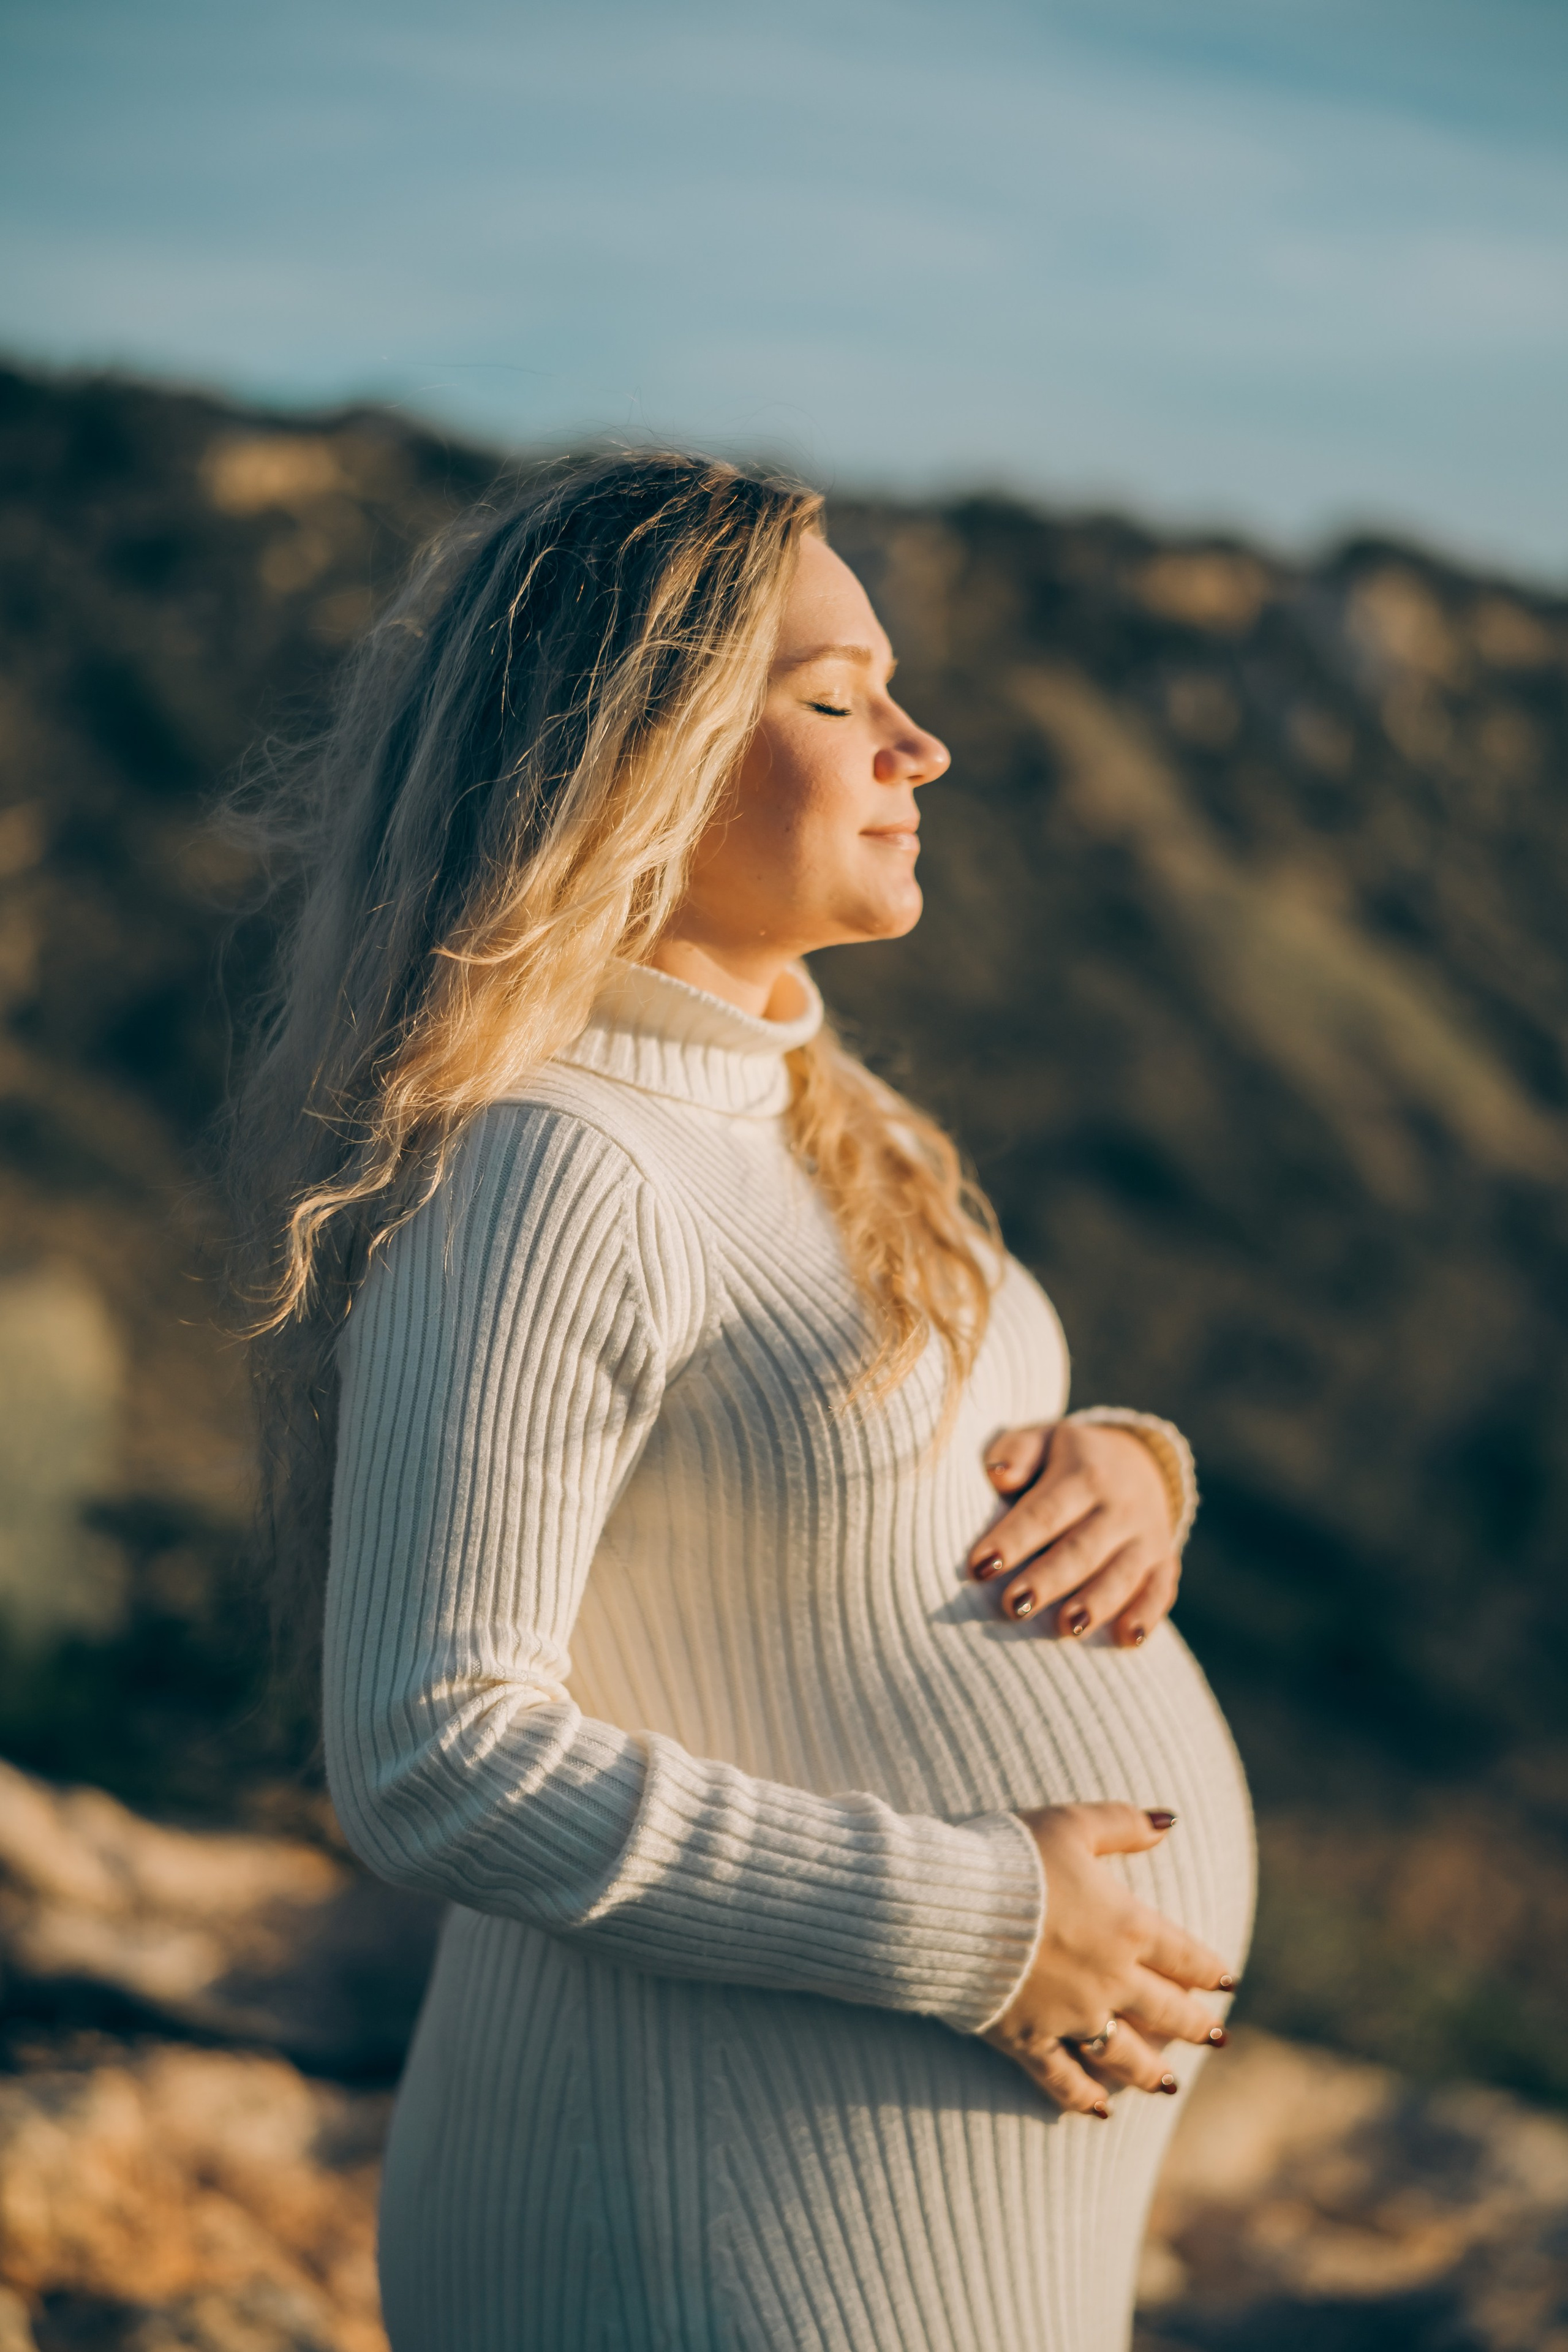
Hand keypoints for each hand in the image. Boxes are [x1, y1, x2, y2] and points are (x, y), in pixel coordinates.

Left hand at [968, 1419, 1178, 1646]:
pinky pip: (1160, 1590)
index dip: (1012, 1540)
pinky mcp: (1163, 1562)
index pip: (1044, 1511)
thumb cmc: (1066, 1460)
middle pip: (1082, 1549)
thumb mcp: (1042, 1440)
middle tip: (1015, 1607)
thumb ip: (1016, 1452)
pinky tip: (1129, 1639)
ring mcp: (1145, 1536)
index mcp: (1083, 1473)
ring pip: (1122, 1574)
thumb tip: (999, 1476)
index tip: (979, 1567)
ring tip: (1067, 1628)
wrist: (1137, 1460)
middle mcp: (1119, 1506)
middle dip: (1048, 1580)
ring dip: (1096, 1603)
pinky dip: (1147, 1615)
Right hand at [983, 1803, 1234, 2114]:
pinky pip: (1064, 2079)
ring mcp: (1071, 2016)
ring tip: (1169, 2084)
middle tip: (1216, 2036)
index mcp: (1125, 1927)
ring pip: (1125, 2053)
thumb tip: (1168, 1821)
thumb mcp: (1071, 1824)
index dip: (1208, 1968)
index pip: (1183, 1955)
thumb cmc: (1013, 1857)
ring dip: (1151, 2070)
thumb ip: (1123, 1823)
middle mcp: (1109, 1980)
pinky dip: (1084, 2098)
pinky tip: (1099, 2111)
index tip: (1227, 1981)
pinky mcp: (1030, 2040)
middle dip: (1195, 2025)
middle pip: (1165, 2010)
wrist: (952, 1907)